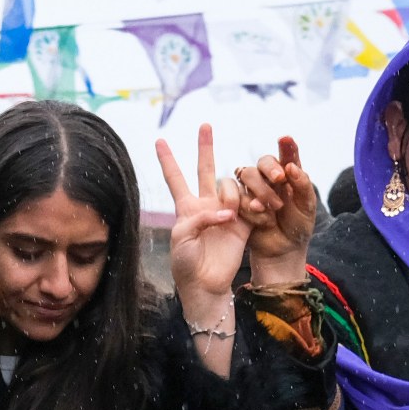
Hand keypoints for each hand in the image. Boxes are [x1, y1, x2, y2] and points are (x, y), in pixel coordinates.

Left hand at [155, 124, 251, 338]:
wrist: (206, 285)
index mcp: (186, 208)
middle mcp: (206, 204)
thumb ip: (198, 219)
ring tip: (229, 217)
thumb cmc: (186, 264)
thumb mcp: (182, 239)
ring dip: (230, 195)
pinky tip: (247, 214)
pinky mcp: (245, 221)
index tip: (159, 140)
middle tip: (205, 125)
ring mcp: (226, 211)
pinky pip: (249, 202)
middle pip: (205, 169)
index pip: (175, 178)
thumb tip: (226, 212)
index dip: (167, 160)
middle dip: (205, 147)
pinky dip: (249, 205)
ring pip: (230, 184)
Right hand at [234, 136, 319, 287]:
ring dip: (261, 190)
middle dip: (270, 169)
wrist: (282, 251)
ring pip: (246, 175)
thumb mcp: (307, 207)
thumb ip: (303, 185)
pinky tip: (263, 220)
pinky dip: (252, 208)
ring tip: (274, 209)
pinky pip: (239, 197)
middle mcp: (268, 179)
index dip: (285, 146)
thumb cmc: (297, 226)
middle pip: (261, 162)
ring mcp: (251, 190)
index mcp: (288, 175)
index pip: (286, 155)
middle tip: (280, 179)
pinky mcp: (239, 203)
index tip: (285, 139)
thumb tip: (291, 166)